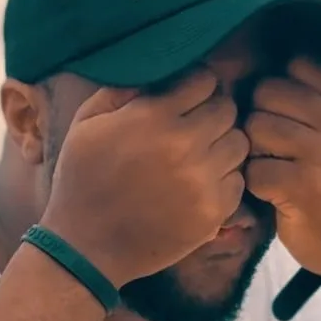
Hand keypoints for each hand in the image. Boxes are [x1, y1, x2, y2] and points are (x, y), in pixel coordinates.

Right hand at [41, 71, 249, 287]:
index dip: (194, 86)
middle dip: (211, 114)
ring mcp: (202, 181)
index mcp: (154, 116)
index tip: (184, 99)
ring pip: (239, 144)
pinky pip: (238, 181)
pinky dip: (223, 181)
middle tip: (191, 130)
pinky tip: (197, 186)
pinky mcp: (212, 213)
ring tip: (197, 158)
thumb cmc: (81, 182)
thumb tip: (156, 71)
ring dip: (221, 146)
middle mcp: (185, 145)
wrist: (85, 248)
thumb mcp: (85, 124)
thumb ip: (120, 90)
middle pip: (227, 110)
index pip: (205, 80)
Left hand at [243, 59, 320, 276]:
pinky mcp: (305, 188)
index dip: (274, 89)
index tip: (279, 114)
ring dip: (254, 152)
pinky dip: (254, 186)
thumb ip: (314, 97)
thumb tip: (264, 59)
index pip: (294, 64)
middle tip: (271, 149)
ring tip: (273, 170)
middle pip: (266, 92)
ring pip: (256, 128)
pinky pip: (254, 170)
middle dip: (258, 119)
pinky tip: (273, 195)